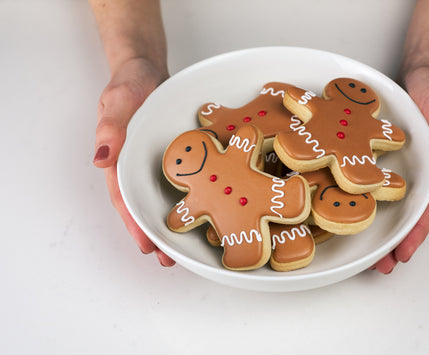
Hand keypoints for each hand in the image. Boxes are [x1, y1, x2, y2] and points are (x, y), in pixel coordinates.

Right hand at [93, 57, 174, 265]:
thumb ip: (111, 126)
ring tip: (183, 248)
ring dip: (169, 221)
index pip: (124, 197)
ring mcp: (155, 161)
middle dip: (153, 233)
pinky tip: (202, 209)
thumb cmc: (129, 82)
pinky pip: (178, 179)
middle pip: (142, 205)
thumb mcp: (119, 99)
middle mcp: (136, 164)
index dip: (134, 223)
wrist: (148, 69)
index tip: (146, 245)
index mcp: (120, 158)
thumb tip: (101, 158)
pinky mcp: (173, 155)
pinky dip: (186, 197)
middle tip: (168, 259)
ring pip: (159, 197)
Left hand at [372, 65, 428, 273]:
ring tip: (362, 253)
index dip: (416, 233)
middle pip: (405, 215)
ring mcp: (394, 168)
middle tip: (379, 266)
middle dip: (394, 242)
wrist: (417, 74)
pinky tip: (342, 208)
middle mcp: (413, 174)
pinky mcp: (374, 157)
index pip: (427, 209)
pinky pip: (365, 181)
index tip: (402, 254)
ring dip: (375, 227)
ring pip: (385, 203)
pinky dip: (357, 197)